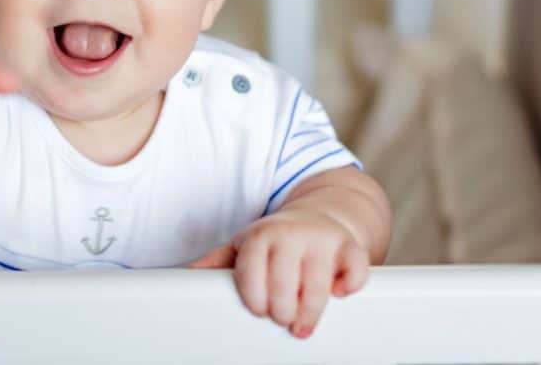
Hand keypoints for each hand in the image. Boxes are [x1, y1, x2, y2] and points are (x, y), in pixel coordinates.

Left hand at [189, 208, 369, 337]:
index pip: (252, 273)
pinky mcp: (350, 246)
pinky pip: (356, 270)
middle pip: (284, 286)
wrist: (317, 216)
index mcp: (260, 236)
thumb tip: (184, 277)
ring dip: (310, 312)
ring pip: (319, 286)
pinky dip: (350, 286)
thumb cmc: (276, 240)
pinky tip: (339, 294)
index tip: (257, 309)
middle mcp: (291, 234)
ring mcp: (322, 239)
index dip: (254, 299)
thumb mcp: (244, 246)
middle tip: (281, 318)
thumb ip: (217, 263)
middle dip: (281, 311)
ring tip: (302, 325)